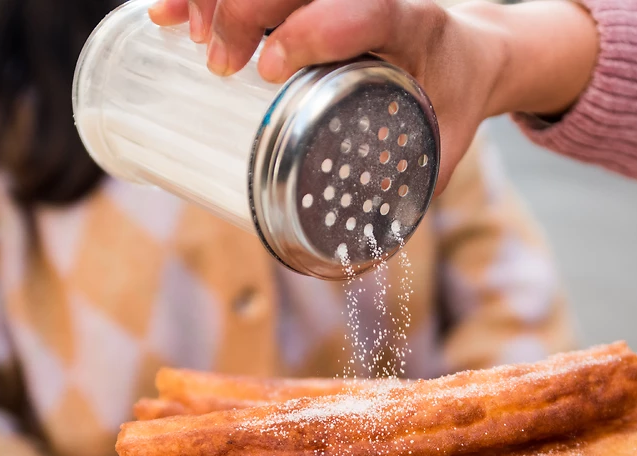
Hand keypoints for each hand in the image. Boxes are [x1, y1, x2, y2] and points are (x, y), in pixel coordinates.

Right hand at [148, 0, 598, 191]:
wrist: (471, 50)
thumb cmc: (454, 98)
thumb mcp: (447, 141)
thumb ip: (415, 186)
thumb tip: (368, 250)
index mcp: (412, 22)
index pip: (362, 8)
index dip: (312, 29)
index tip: (268, 69)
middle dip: (245, 10)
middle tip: (220, 65)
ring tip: (189, 37)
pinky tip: (165, 14)